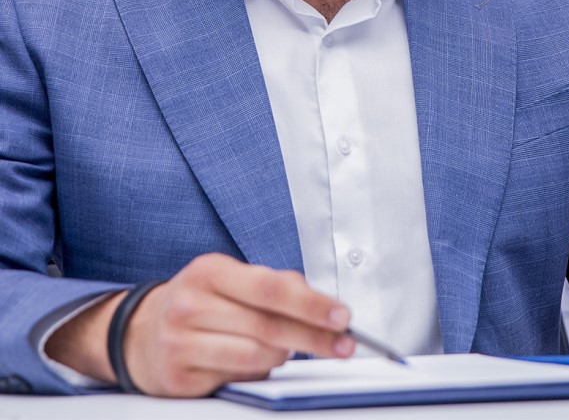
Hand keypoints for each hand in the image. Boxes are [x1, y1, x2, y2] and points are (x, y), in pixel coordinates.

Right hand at [47, 253, 354, 396]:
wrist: (144, 333)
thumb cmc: (203, 302)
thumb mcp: (233, 279)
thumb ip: (277, 285)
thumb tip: (320, 303)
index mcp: (210, 270)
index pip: (271, 287)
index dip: (311, 304)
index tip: (341, 315)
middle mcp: (190, 303)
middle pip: (268, 325)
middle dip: (313, 337)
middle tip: (342, 343)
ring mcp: (180, 342)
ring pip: (255, 356)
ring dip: (284, 355)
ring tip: (290, 348)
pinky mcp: (179, 377)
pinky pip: (237, 378)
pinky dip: (258, 371)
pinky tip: (259, 361)